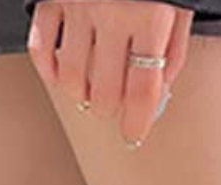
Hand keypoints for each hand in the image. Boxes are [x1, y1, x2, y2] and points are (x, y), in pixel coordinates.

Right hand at [27, 1, 191, 146]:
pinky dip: (51, 70)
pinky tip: (64, 73)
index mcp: (150, 16)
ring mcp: (78, 5)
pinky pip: (41, 48)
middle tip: (116, 104)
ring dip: (83, 96)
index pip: (141, 90)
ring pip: (72, 80)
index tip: (134, 134)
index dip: (137, 122)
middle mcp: (112, 12)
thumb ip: (171, 52)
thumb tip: (157, 96)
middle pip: (104, 93)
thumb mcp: (179, 5)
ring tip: (94, 89)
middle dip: (112, 109)